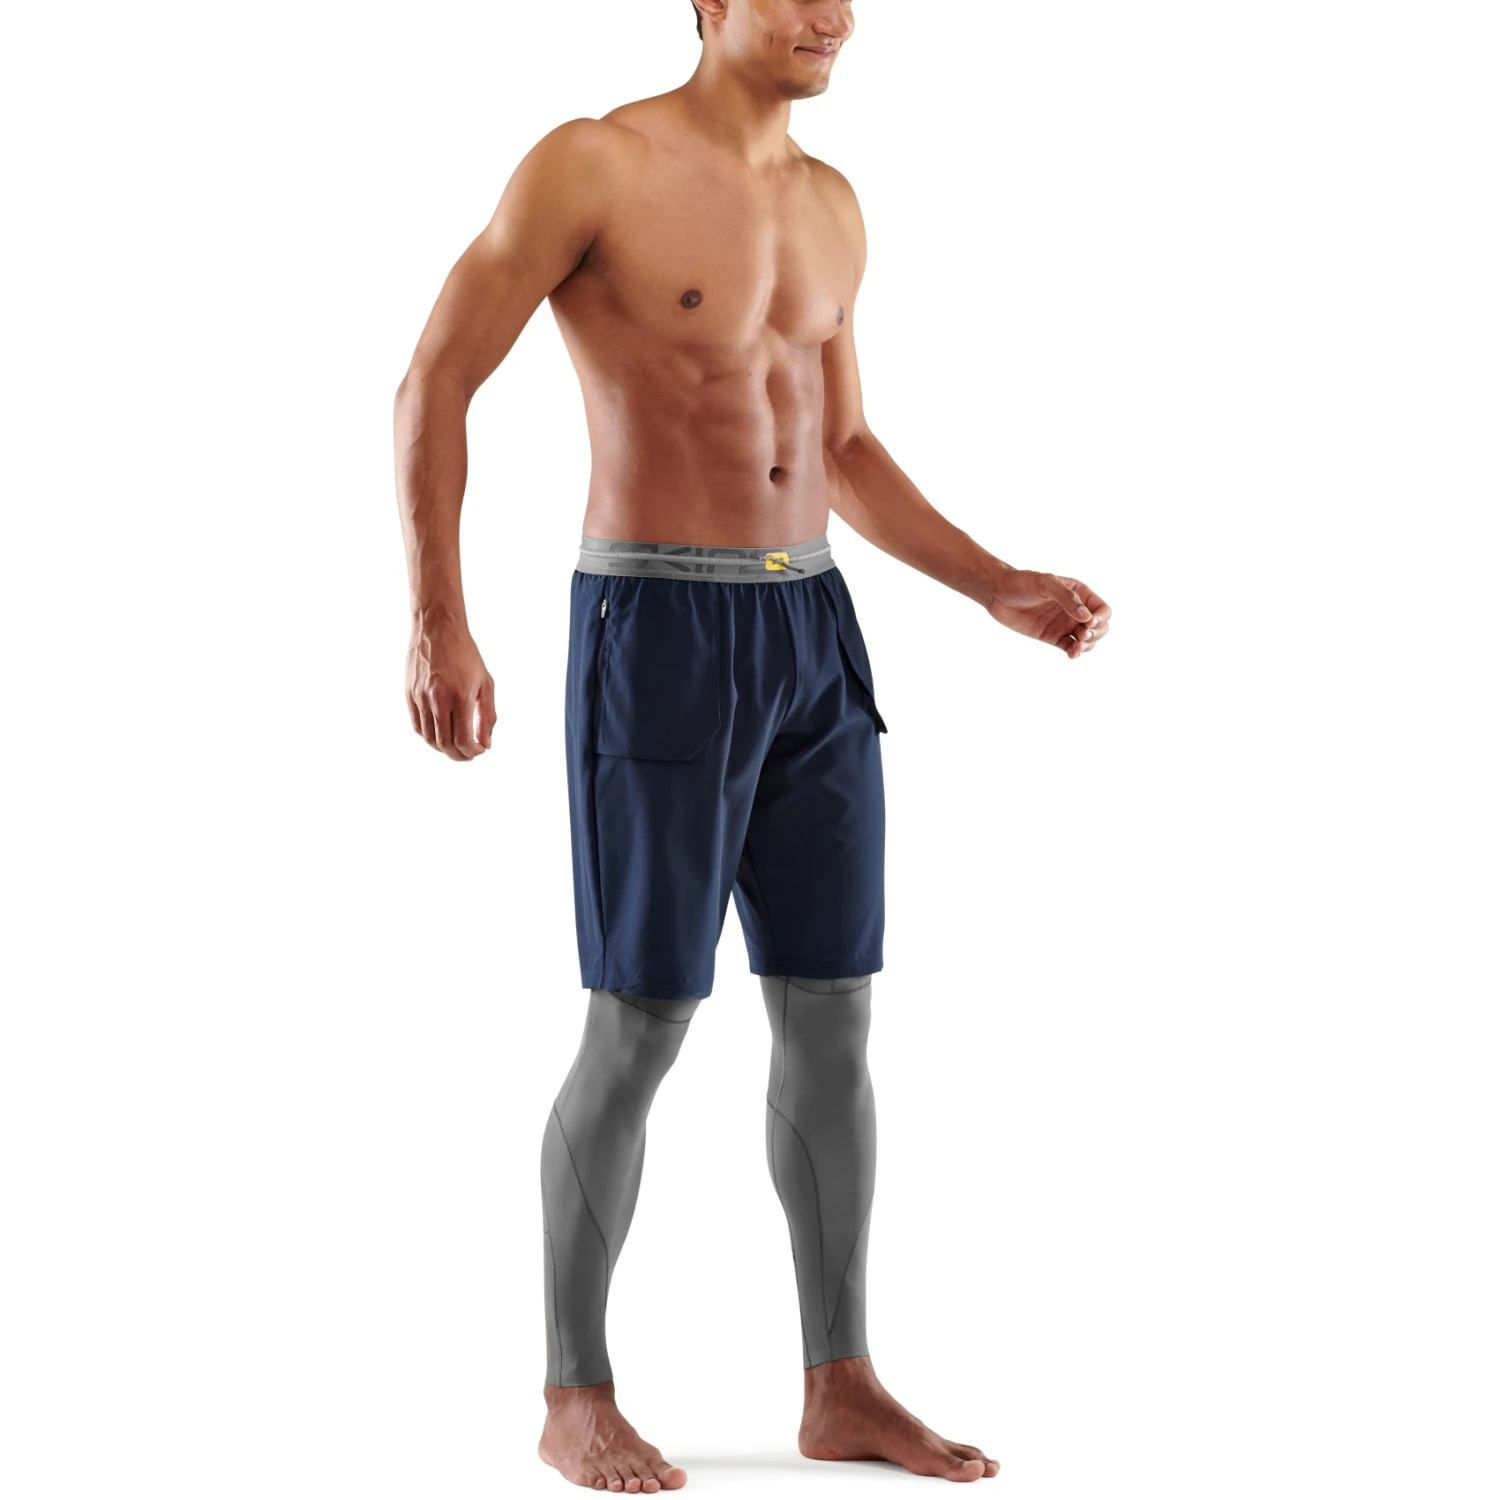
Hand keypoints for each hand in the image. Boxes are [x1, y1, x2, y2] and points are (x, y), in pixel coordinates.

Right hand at [406, 611, 496, 759]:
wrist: (437, 628)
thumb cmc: (466, 655)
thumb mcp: (485, 683)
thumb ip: (488, 715)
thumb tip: (486, 743)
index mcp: (460, 696)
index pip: (463, 739)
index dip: (473, 752)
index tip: (480, 750)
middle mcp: (437, 699)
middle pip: (445, 744)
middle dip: (459, 755)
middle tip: (469, 755)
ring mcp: (420, 698)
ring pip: (429, 738)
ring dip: (443, 749)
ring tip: (456, 747)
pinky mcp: (409, 695)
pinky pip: (417, 726)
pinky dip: (429, 737)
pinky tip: (440, 734)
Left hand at [986, 569, 1110, 659]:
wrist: (998, 594)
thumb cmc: (1022, 582)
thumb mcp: (1046, 584)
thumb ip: (1067, 598)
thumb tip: (1086, 617)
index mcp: (1079, 593)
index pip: (1102, 609)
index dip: (1101, 618)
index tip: (1088, 623)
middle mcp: (1075, 610)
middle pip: (1100, 627)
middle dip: (1097, 634)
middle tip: (1083, 635)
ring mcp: (1064, 624)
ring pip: (1087, 640)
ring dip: (1088, 646)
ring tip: (1077, 647)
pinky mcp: (1052, 636)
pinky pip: (1070, 647)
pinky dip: (1075, 653)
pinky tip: (1072, 654)